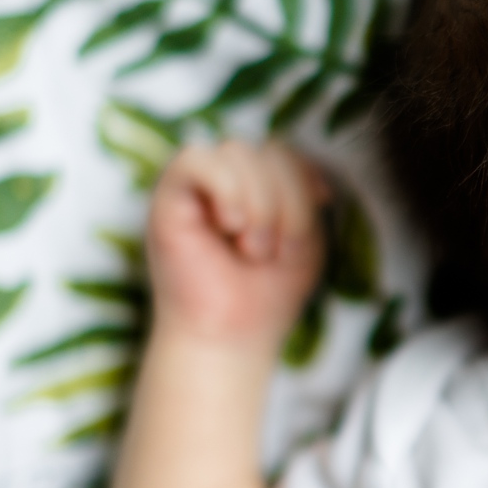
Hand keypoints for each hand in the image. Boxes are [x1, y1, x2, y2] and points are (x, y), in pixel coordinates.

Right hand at [147, 140, 328, 350]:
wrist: (229, 337)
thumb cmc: (267, 293)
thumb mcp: (305, 238)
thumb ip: (306, 195)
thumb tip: (308, 167)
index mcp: (259, 186)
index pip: (287, 151)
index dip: (307, 178)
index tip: (319, 211)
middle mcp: (226, 179)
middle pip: (269, 151)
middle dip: (288, 202)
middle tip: (276, 252)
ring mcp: (196, 185)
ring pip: (238, 151)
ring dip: (260, 203)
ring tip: (252, 249)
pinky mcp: (167, 195)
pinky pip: (196, 158)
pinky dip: (226, 188)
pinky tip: (229, 226)